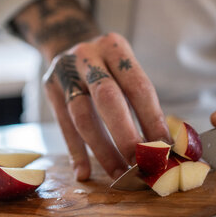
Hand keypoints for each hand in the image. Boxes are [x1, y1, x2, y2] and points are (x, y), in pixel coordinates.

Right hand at [43, 32, 170, 180]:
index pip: (137, 85)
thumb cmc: (109, 64)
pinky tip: (84, 173)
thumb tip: (163, 144)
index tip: (165, 147)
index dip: (152, 118)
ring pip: (82, 116)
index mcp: (115, 48)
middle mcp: (87, 56)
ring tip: (119, 174)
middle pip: (107, 97)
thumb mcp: (125, 67)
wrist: (69, 41)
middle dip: (125, 135)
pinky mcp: (50, 89)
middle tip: (140, 165)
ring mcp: (65, 72)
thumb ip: (141, 99)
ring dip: (102, 150)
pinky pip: (64, 126)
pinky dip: (75, 152)